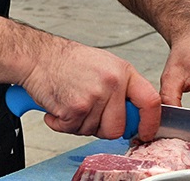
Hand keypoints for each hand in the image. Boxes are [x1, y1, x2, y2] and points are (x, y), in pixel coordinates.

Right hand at [21, 38, 161, 139]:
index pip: (150, 101)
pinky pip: (71, 130)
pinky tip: (58, 106)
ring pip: (92, 131)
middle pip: (118, 128)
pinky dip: (60, 123)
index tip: (145, 133)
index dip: (150, 123)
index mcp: (124, 71)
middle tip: (88, 113)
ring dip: (77, 124)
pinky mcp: (75, 108)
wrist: (39, 56)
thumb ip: (122, 89)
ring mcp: (94, 96)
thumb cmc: (68, 61)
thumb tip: (134, 115)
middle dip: (102, 128)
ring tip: (70, 101)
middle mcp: (112, 83)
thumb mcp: (105, 65)